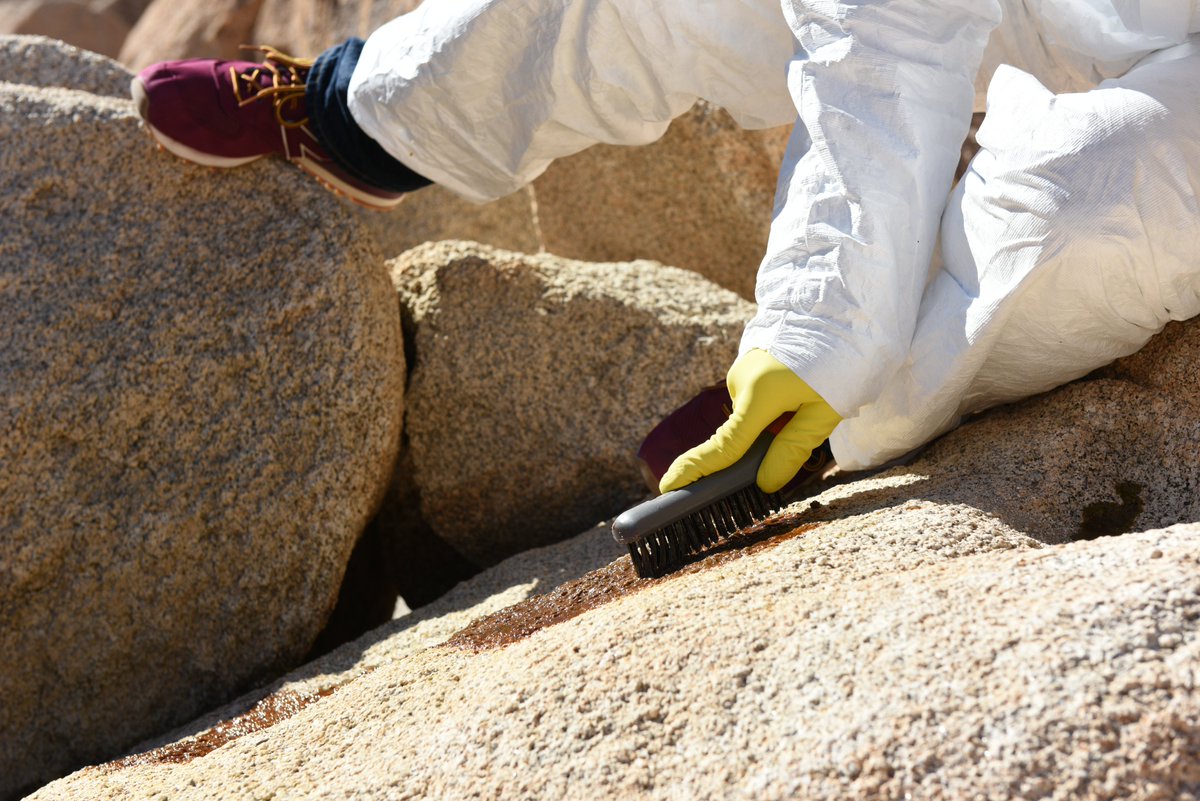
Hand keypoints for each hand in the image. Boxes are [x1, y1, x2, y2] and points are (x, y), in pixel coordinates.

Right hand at [659, 349, 840, 493]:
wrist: (840, 306)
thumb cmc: (841, 358)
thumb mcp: (825, 411)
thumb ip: (792, 448)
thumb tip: (764, 483)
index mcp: (759, 396)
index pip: (722, 447)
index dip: (694, 471)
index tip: (666, 488)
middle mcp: (741, 383)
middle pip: (741, 435)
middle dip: (767, 443)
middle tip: (806, 423)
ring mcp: (741, 371)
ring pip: (751, 416)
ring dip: (775, 421)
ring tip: (813, 398)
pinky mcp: (748, 365)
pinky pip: (755, 399)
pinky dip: (773, 406)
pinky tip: (802, 389)